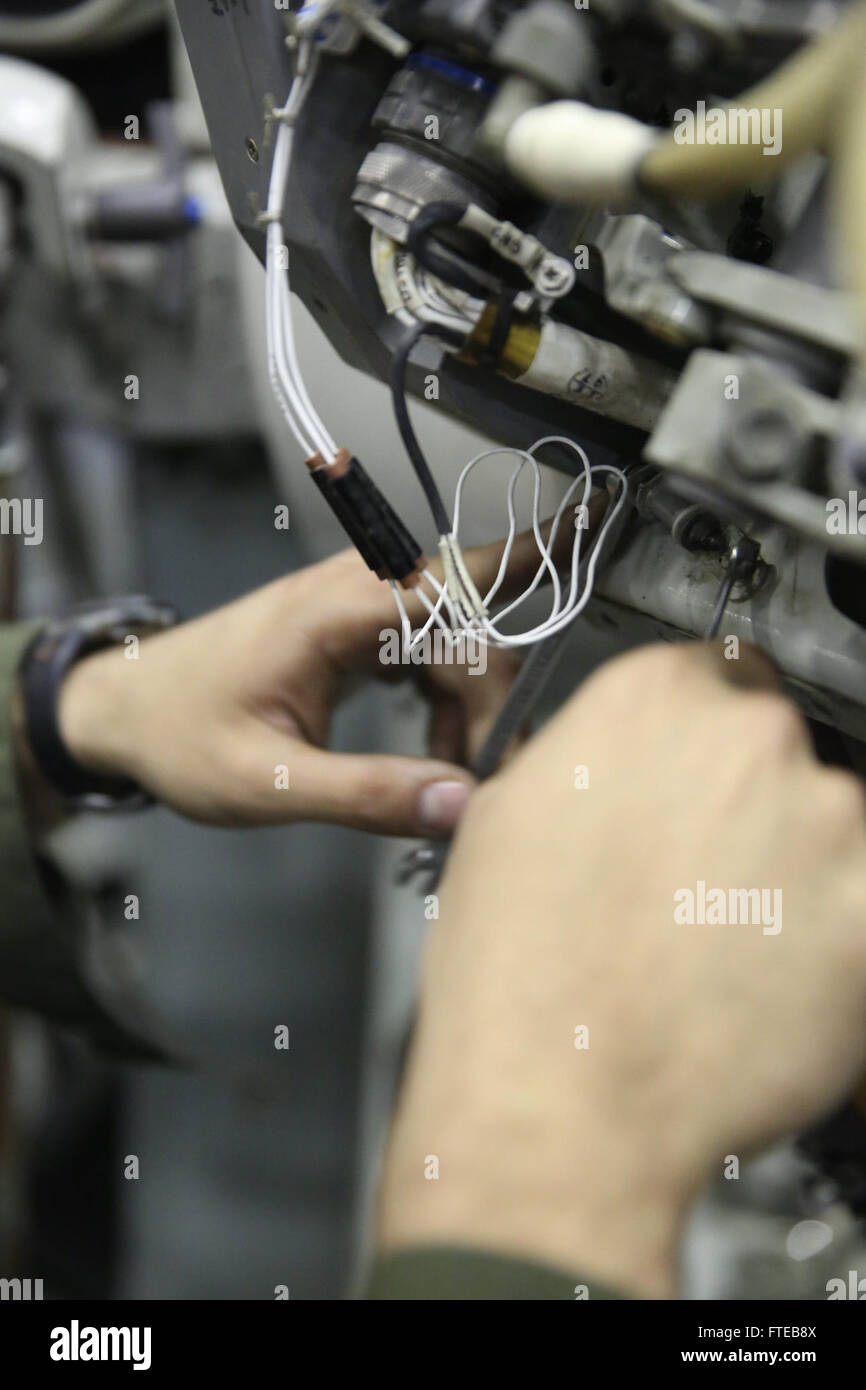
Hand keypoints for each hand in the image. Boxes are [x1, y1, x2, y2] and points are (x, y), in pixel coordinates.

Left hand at [54, 523, 584, 834]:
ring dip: (472, 704)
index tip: (540, 676)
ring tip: (448, 775)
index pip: (457, 599)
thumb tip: (462, 804)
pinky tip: (433, 750)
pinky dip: (448, 699)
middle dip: (495, 700)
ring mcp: (358, 602)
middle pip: (469, 620)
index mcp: (331, 610)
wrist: (126, 708)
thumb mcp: (267, 783)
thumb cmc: (180, 736)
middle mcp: (353, 588)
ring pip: (458, 634)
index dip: (515, 622)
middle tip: (494, 779)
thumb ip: (367, 795)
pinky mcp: (359, 625)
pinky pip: (433, 647)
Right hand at [378, 642, 865, 1295]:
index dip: (701, 736)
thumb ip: (588, 758)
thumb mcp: (509, 818)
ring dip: (793, 869)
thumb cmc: (519, 974)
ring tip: (721, 943)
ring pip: (828, 824)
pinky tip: (764, 978)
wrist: (559, 1102)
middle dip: (745, 803)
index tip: (698, 776)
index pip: (718, 672)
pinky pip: (861, 901)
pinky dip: (830, 934)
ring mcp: (827, 820)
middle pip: (776, 747)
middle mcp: (751, 737)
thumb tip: (619, 764)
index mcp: (651, 696)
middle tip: (696, 878)